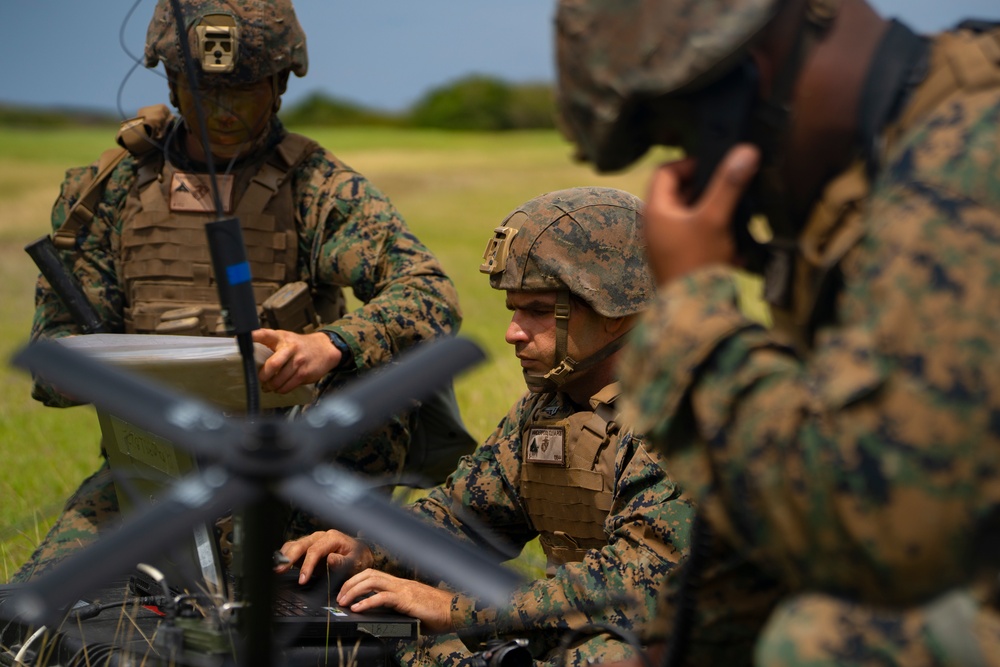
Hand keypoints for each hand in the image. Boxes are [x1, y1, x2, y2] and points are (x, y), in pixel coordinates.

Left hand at [251, 328, 341, 392]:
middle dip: (263, 376)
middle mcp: (290, 348)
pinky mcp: (304, 373)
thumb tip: (251, 358)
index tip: (240, 338)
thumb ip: (270, 343)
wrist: (325, 349)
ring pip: (278, 380)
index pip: (265, 334)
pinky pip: (287, 386)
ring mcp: (298, 361)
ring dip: (271, 386)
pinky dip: (281, 390)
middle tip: (261, 379)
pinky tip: (280, 387)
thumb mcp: (285, 338)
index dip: (253, 336)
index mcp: (281, 337)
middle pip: (272, 365)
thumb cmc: (300, 345)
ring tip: (269, 386)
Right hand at [277, 530, 372, 584]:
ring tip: (276, 568)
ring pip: (295, 544)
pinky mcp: (308, 548)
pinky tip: (279, 564)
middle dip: (289, 557)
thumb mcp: (356, 562)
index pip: (316, 550)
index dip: (307, 565)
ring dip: (284, 556)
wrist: (360, 554)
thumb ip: (343, 562)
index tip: (302, 579)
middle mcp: (321, 537)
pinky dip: (285, 555)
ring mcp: (313, 541)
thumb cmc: (358, 558)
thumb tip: (329, 559)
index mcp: (333, 538)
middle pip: (301, 544)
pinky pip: (293, 548)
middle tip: (279, 570)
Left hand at [337, 568, 455, 632]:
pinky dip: (367, 602)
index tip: (345, 593)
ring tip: (344, 601)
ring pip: (372, 580)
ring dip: (354, 589)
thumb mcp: (412, 611)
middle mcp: (400, 583)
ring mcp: (403, 589)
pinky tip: (357, 609)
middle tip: (339, 597)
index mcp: (401, 585)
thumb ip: (397, 612)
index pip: (374, 575)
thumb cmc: (437, 613)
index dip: (356, 581)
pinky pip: (383, 597)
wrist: (455, 611)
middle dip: (350, 583)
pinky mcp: (406, 599)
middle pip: (369, 573)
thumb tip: (382, 621)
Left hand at [643, 144, 758, 284]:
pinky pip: (698, 239)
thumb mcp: (715, 218)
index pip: (665, 172)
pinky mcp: (680, 260)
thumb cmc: (697, 261)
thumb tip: (746, 150)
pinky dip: (716, 237)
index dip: (690, 163)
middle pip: (681, 194)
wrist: (694, 311)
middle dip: (708, 190)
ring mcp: (666, 245)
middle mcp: (655, 226)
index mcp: (655, 211)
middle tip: (731, 188)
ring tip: (737, 216)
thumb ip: (729, 185)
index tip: (716, 165)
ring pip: (692, 217)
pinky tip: (736, 249)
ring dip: (716, 214)